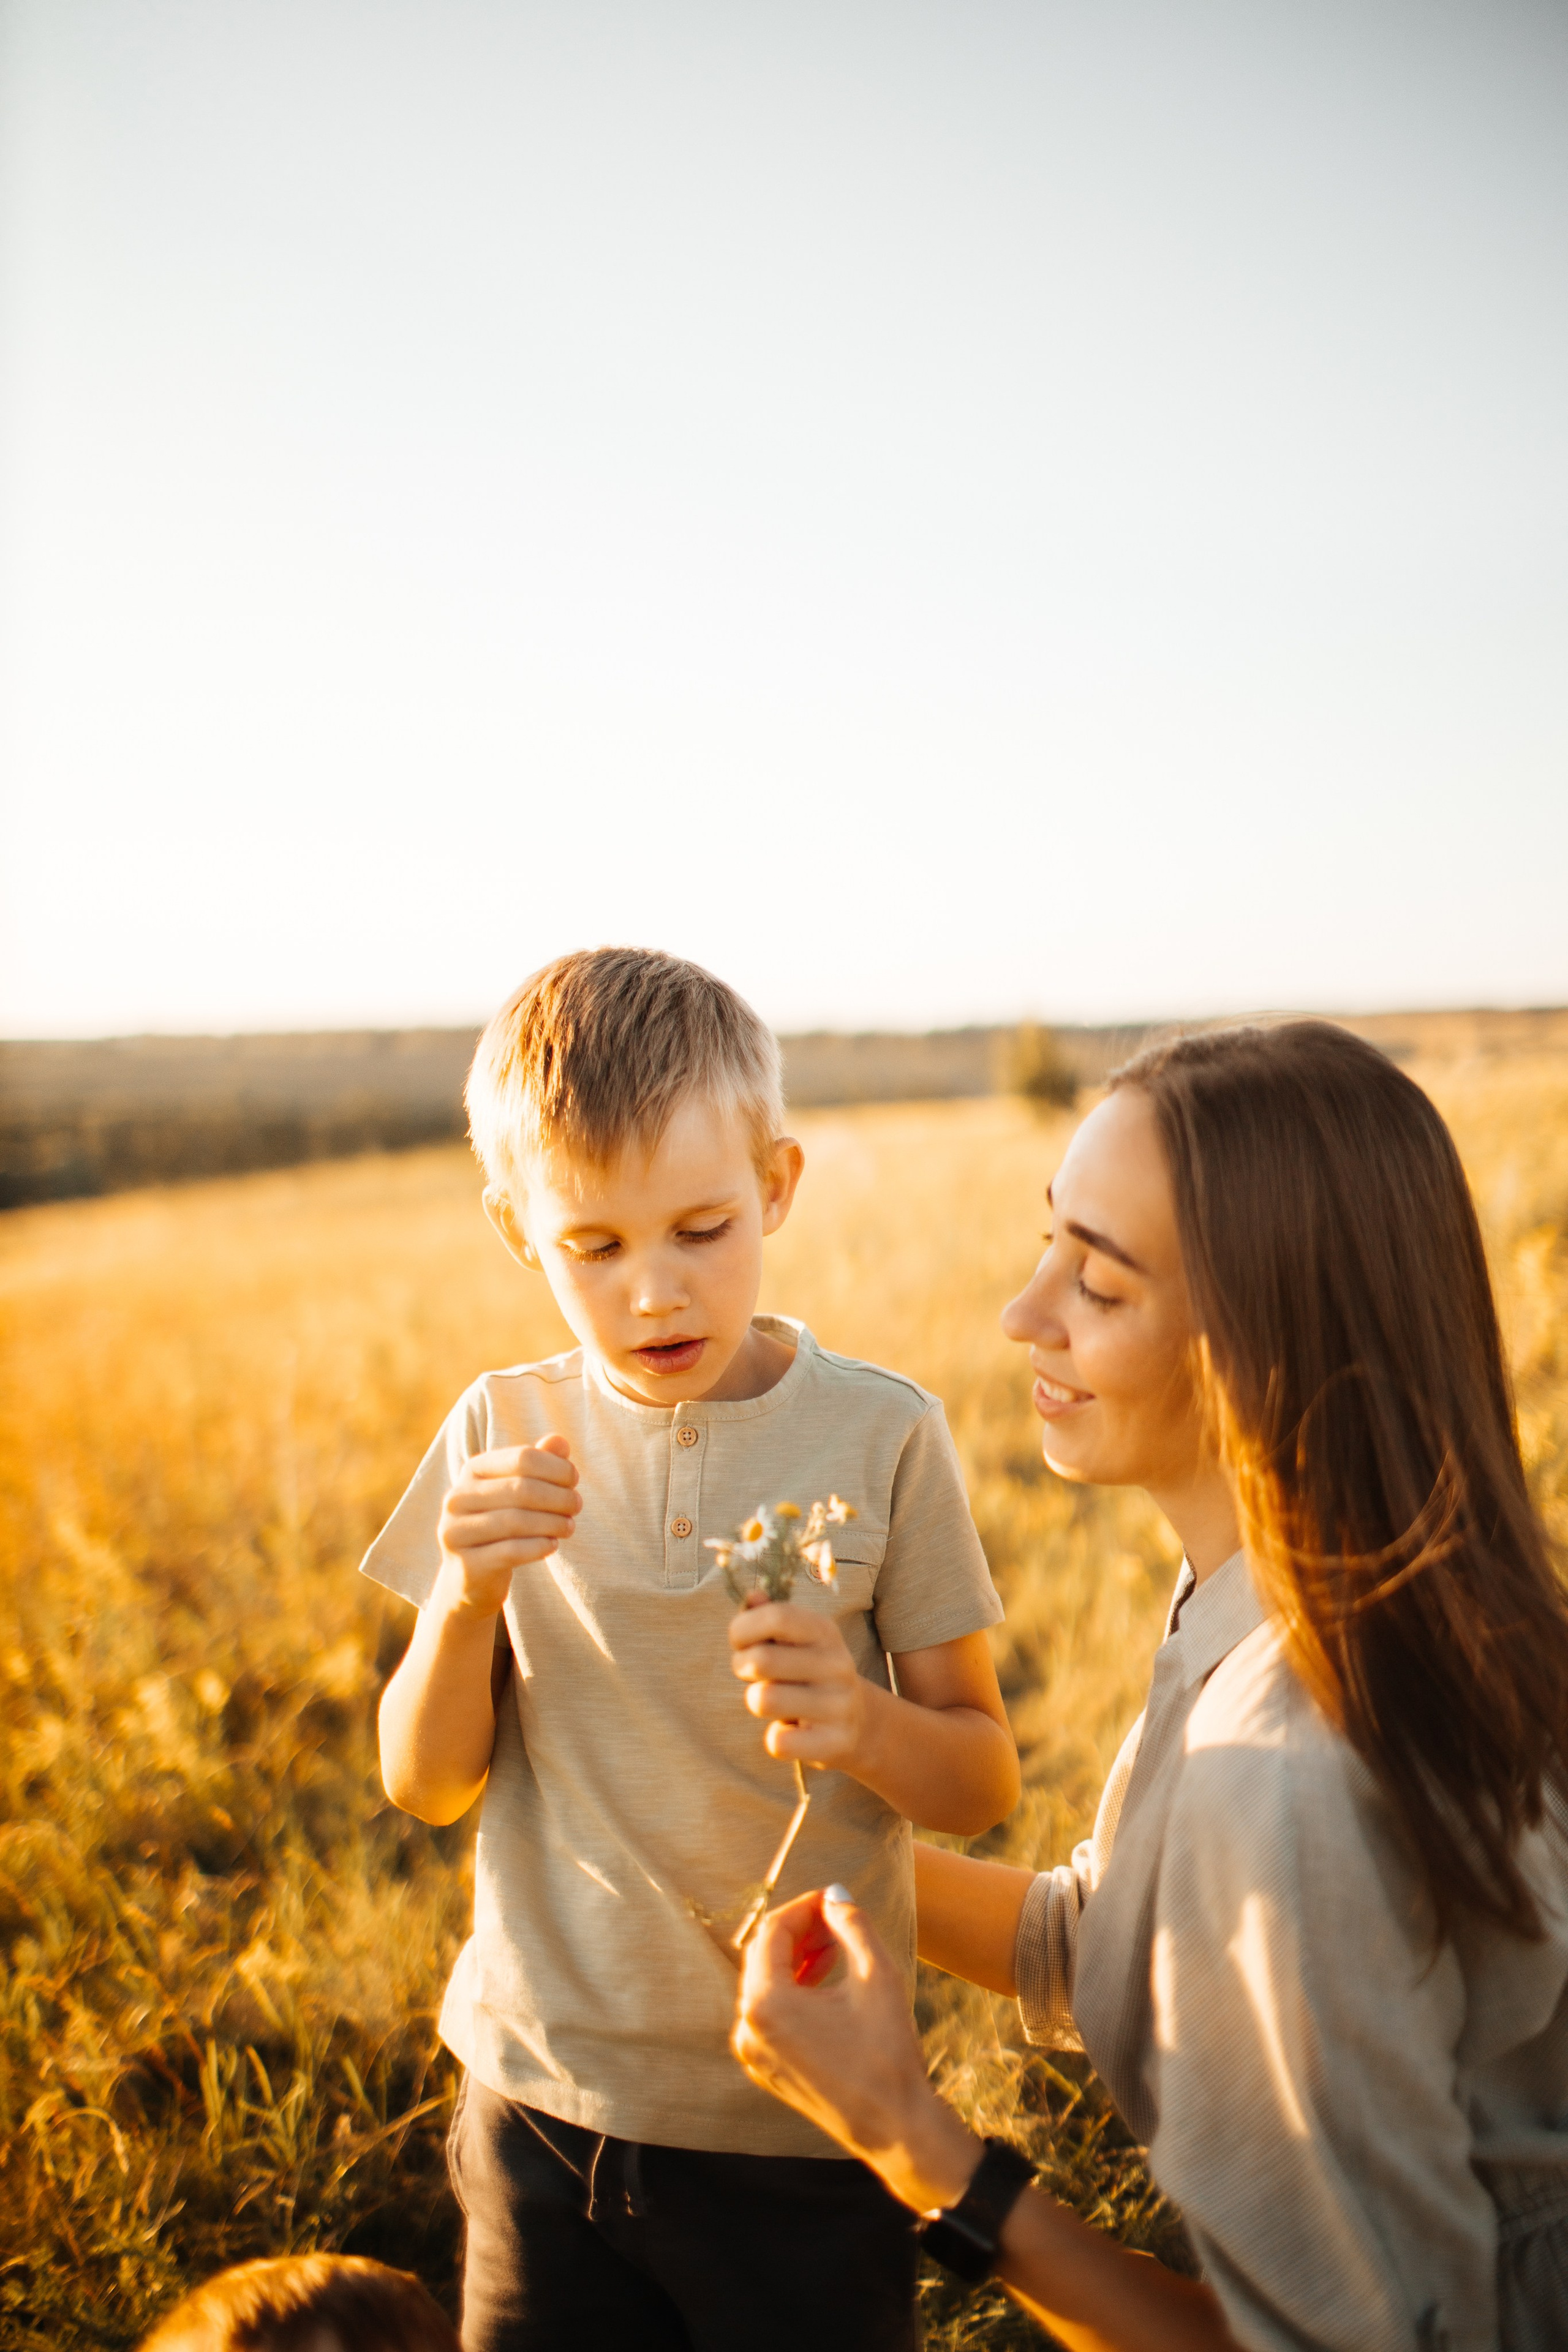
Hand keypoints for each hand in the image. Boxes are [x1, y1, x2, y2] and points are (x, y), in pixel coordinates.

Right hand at [436, 1434, 580, 1616]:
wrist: (469, 1576)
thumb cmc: (501, 1524)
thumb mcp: (518, 1491)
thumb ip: (538, 1464)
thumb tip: (560, 1442)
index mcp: (472, 1470)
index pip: (522, 1457)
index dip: (556, 1467)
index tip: (574, 1479)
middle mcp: (458, 1498)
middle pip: (521, 1488)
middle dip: (557, 1497)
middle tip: (576, 1506)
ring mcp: (456, 1532)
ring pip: (516, 1521)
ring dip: (552, 1523)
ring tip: (569, 1527)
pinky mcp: (466, 1564)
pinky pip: (510, 1551)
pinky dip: (538, 1547)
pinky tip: (552, 1545)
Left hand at [729, 1598, 867, 1768]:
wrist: (858, 1723)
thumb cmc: (809, 1674)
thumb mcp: (797, 1640)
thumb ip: (770, 1616)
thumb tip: (752, 1597)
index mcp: (825, 1631)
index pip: (777, 1616)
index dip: (743, 1628)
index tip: (740, 1641)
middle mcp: (837, 1664)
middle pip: (762, 1660)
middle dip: (742, 1666)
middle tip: (751, 1673)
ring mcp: (839, 1705)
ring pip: (764, 1700)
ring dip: (756, 1700)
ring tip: (771, 1699)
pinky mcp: (835, 1742)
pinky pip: (778, 1742)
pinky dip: (775, 1738)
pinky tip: (790, 1730)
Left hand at [732, 1888, 979, 2212]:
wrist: (894, 2128)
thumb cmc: (886, 2051)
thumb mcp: (876, 1974)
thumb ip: (851, 1924)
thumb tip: (834, 1895)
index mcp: (765, 2005)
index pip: (772, 1932)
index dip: (803, 1908)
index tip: (832, 1900)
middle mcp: (746, 2029)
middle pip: (762, 1958)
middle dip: (798, 1933)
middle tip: (834, 1920)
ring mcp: (753, 2054)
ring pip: (765, 1986)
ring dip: (796, 1960)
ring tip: (834, 1947)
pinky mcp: (766, 2070)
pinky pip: (769, 2016)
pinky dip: (793, 1992)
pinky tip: (825, 1982)